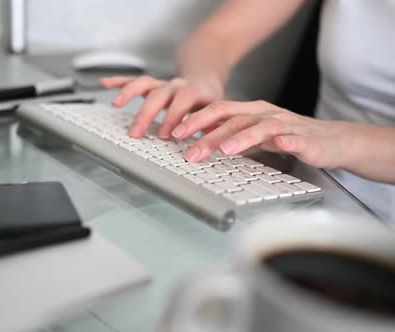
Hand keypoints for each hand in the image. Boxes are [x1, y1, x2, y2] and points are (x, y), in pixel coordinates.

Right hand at [100, 75, 224, 138]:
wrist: (205, 78)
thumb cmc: (210, 101)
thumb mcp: (218, 113)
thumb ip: (216, 126)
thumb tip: (216, 141)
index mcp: (195, 93)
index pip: (185, 100)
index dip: (177, 116)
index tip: (169, 134)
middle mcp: (176, 86)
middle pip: (160, 95)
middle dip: (147, 114)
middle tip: (136, 133)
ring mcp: (162, 84)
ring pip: (145, 84)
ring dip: (129, 93)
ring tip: (116, 104)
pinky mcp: (152, 84)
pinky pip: (134, 81)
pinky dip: (119, 82)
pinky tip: (105, 84)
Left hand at [170, 100, 350, 168]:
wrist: (332, 141)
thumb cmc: (290, 138)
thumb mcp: (254, 135)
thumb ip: (231, 134)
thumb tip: (201, 138)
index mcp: (251, 112)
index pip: (218, 111)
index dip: (196, 120)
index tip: (176, 133)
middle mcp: (266, 114)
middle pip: (233, 119)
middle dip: (209, 133)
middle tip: (189, 148)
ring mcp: (286, 125)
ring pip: (260, 127)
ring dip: (241, 138)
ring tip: (225, 150)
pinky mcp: (306, 140)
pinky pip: (294, 138)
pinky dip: (286, 140)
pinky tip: (278, 144)